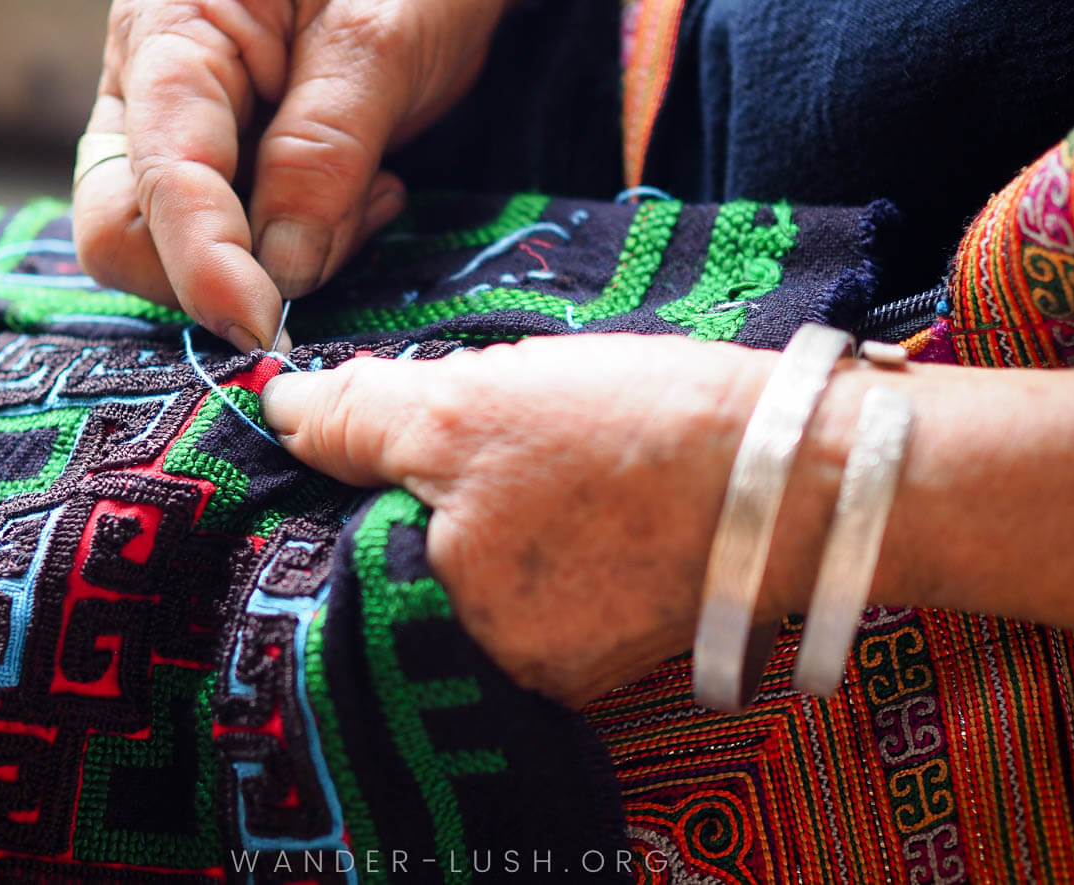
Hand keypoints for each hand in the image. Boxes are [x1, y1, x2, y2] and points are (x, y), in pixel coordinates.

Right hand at [71, 0, 610, 351]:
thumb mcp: (380, 42)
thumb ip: (323, 155)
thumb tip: (278, 272)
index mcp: (171, 24)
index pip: (157, 172)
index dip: (204, 263)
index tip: (265, 328)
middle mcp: (146, 83)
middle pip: (120, 231)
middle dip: (219, 274)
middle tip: (336, 244)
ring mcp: (171, 132)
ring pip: (170, 254)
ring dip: (275, 262)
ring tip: (370, 194)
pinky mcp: (215, 173)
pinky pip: (230, 251)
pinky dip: (298, 251)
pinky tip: (362, 197)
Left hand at [261, 336, 780, 706]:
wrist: (796, 470)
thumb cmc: (627, 436)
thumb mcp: (468, 403)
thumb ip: (358, 415)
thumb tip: (277, 411)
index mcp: (446, 620)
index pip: (358, 550)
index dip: (371, 476)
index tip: (404, 429)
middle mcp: (499, 669)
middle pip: (426, 561)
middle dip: (443, 492)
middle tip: (507, 432)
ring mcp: (568, 665)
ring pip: (491, 566)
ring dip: (504, 508)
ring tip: (565, 453)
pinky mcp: (622, 642)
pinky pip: (555, 580)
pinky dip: (559, 528)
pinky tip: (599, 482)